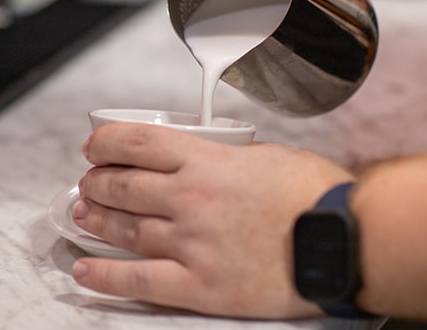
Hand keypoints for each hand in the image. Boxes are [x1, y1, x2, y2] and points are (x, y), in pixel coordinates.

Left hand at [71, 122, 353, 318]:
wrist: (343, 240)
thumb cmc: (315, 195)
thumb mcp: (266, 155)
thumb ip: (225, 156)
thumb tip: (204, 158)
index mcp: (206, 162)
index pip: (135, 142)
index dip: (105, 142)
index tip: (95, 147)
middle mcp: (190, 199)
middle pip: (121, 185)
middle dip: (96, 182)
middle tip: (89, 184)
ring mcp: (190, 243)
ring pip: (123, 228)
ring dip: (96, 220)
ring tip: (84, 215)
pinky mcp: (199, 284)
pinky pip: (138, 280)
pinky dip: (105, 275)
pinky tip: (86, 269)